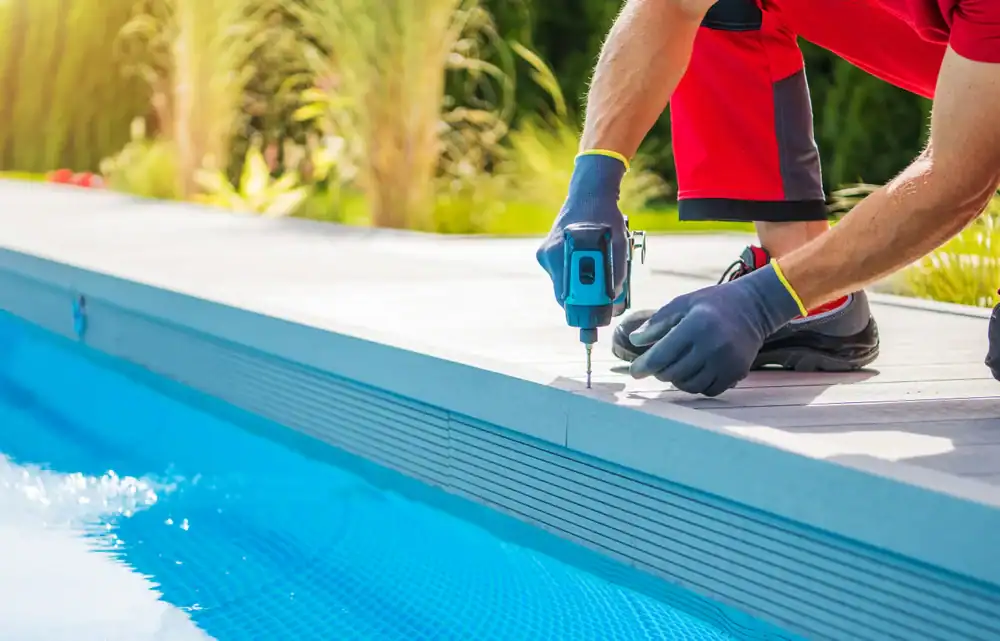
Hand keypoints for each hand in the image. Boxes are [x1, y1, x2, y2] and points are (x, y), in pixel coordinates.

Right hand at [536, 153, 628, 306]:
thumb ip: (616, 272)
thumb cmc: (606, 218)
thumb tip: (614, 297)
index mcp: (561, 254)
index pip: (566, 297)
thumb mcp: (618, 244)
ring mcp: (546, 255)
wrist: (589, 193)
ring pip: (562, 285)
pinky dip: (574, 276)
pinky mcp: (546, 253)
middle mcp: (549, 256)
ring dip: (579, 287)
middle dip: (583, 301)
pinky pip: (561, 274)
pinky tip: (588, 265)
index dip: (583, 308)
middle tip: (602, 301)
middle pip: (563, 295)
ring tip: (598, 277)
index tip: (598, 312)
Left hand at [628, 264, 802, 395]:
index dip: (643, 366)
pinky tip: (695, 372)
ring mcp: (726, 362)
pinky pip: (708, 390)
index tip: (634, 372)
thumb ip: (657, 322)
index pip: (661, 356)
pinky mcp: (737, 372)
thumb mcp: (682, 303)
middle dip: (660, 372)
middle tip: (659, 364)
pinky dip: (697, 385)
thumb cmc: (712, 304)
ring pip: (690, 386)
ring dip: (677, 380)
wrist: (753, 308)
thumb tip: (634, 340)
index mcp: (695, 325)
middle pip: (673, 373)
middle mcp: (712, 346)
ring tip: (677, 366)